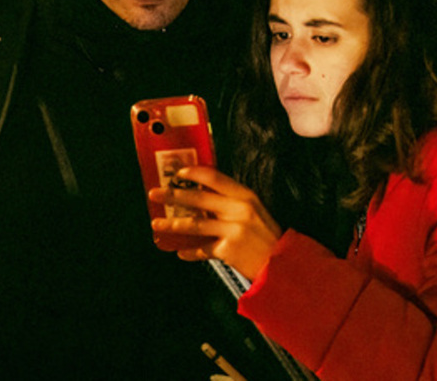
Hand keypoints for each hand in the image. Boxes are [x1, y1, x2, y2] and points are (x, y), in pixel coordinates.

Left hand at [148, 166, 281, 279]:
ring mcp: (233, 230)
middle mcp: (238, 210)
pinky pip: (202, 249)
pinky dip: (190, 251)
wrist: (281, 264)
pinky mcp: (228, 250)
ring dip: (173, 224)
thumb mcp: (254, 211)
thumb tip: (200, 195)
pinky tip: (180, 252)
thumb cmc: (265, 236)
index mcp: (245, 196)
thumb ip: (231, 202)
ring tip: (157, 224)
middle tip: (154, 194)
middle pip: (199, 198)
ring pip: (195, 224)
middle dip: (173, 195)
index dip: (194, 173)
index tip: (178, 173)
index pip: (215, 177)